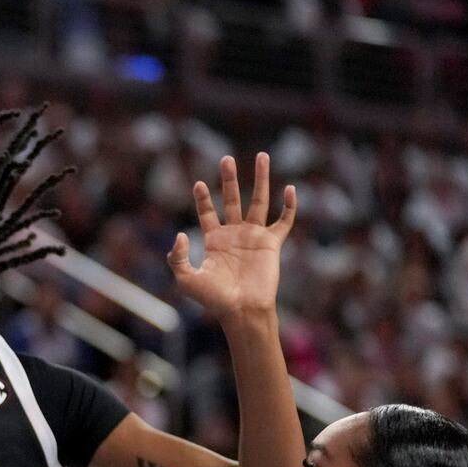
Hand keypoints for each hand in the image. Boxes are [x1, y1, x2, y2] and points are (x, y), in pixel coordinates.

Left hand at [168, 152, 296, 321]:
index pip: (207, 212)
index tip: (198, 183)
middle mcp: (234, 234)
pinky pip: (283, 221)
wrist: (241, 310)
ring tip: (262, 156)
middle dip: (229, 179)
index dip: (203, 198)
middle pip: (232, 199)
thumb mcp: (186, 279)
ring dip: (261, 179)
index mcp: (214, 240)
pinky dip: (289, 206)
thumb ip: (177, 257)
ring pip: (259, 201)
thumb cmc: (213, 299)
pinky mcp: (272, 244)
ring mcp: (254, 237)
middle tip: (226, 159)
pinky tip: (290, 189)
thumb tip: (180, 234)